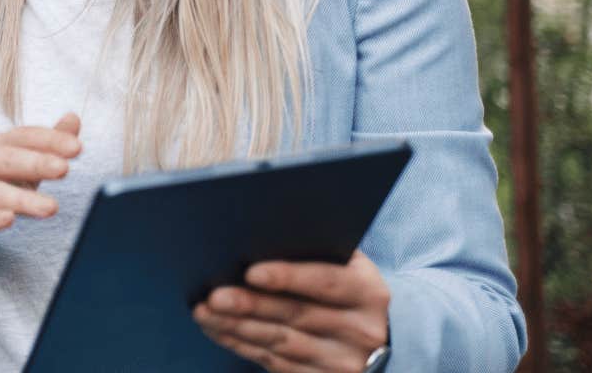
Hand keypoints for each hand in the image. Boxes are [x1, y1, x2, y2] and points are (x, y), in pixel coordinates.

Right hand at [0, 113, 81, 299]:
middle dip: (36, 162)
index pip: (21, 137)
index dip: (48, 140)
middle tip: (65, 169)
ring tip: (51, 207)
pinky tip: (8, 220)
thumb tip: (74, 120)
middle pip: (5, 159)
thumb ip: (43, 145)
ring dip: (21, 199)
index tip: (76, 147)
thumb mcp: (11, 163)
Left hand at [191, 250, 390, 372]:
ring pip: (280, 343)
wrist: (385, 339)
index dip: (288, 276)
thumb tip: (265, 232)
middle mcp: (359, 330)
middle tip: (214, 296)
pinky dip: (242, 345)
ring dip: (237, 328)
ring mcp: (342, 361)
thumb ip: (320, 251)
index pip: (326, 282)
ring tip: (205, 313)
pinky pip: (275, 363)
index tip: (251, 272)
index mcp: (368, 292)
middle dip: (250, 305)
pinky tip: (220, 330)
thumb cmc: (352, 290)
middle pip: (296, 316)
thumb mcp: (352, 267)